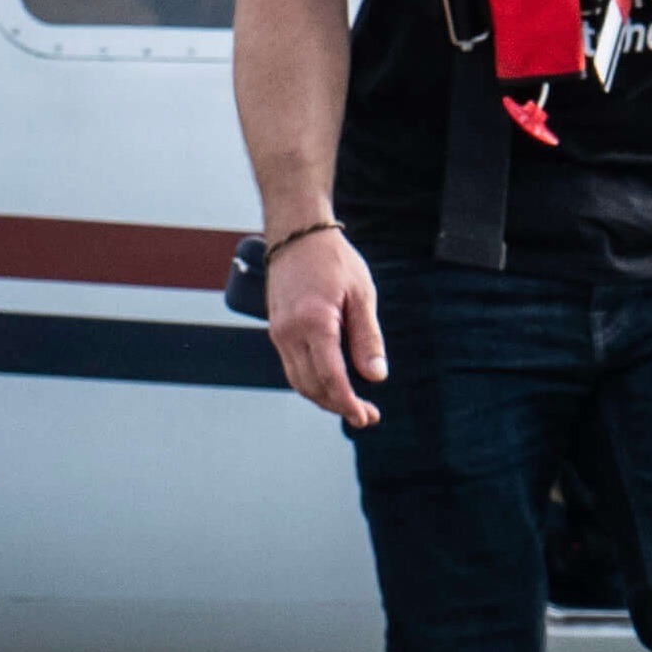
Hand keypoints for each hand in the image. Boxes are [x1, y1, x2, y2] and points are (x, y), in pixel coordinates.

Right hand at [265, 227, 386, 427]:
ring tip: (352, 406)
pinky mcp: (276, 331)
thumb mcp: (362, 295)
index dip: (348, 402)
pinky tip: (333, 385)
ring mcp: (278, 333)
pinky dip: (311, 382)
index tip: (365, 416)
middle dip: (338, 405)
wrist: (296, 235)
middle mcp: (289, 332)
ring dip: (323, 398)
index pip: (330, 377)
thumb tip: (375, 377)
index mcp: (314, 322)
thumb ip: (367, 338)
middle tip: (367, 415)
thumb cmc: (334, 261)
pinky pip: (292, 367)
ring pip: (298, 381)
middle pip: (311, 385)